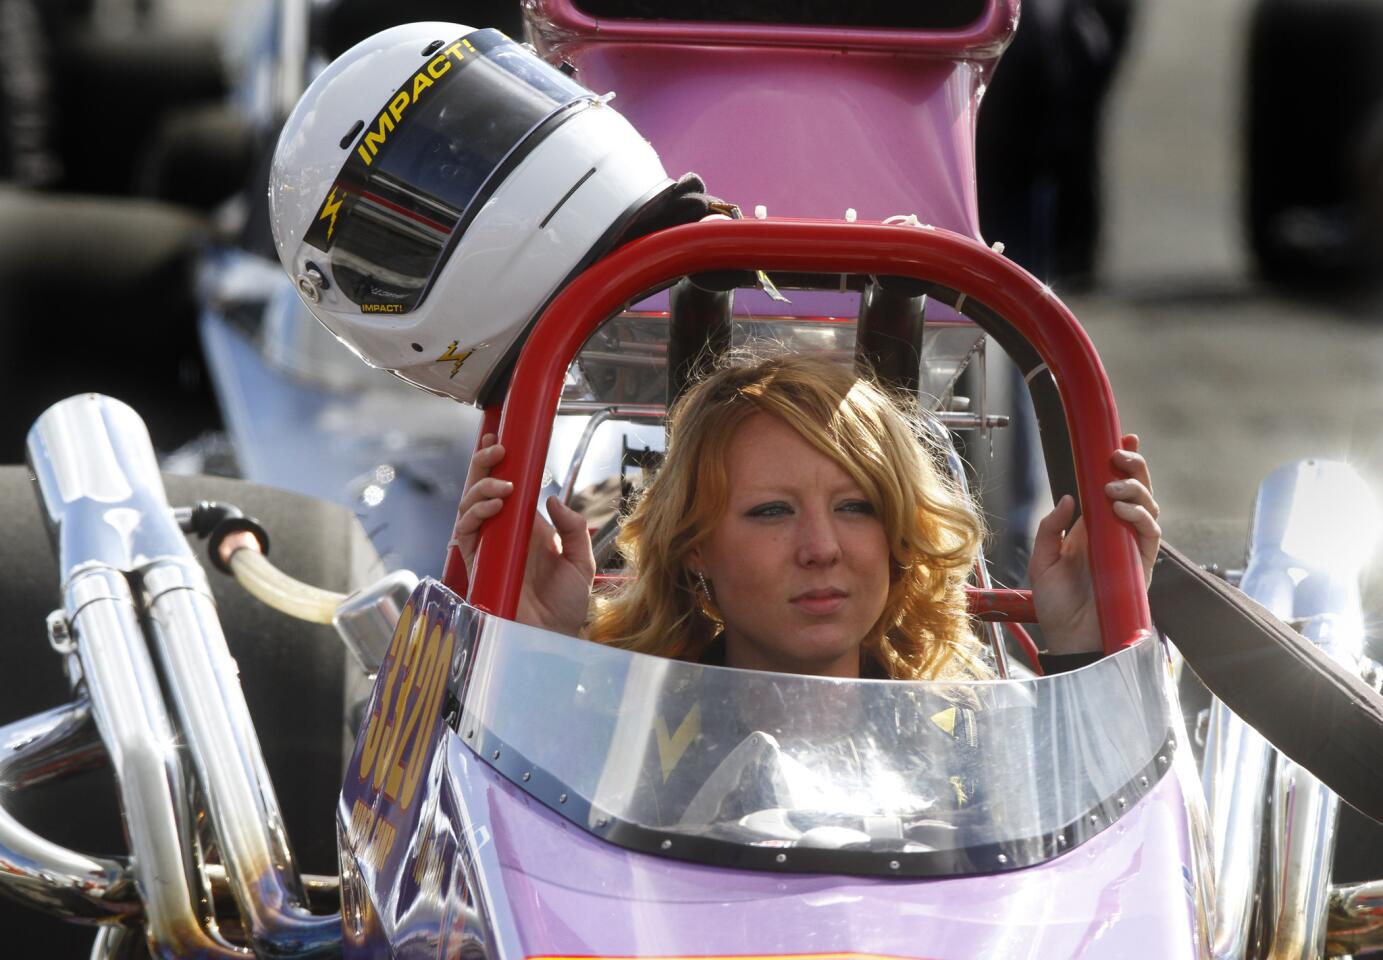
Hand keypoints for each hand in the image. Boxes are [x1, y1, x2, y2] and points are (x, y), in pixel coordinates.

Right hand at [451, 434, 595, 634]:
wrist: (555, 638)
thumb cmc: (566, 606)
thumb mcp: (581, 561)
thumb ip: (572, 528)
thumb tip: (550, 499)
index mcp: (526, 530)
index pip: (507, 489)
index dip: (500, 464)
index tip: (503, 441)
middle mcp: (504, 536)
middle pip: (482, 491)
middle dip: (484, 466)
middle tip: (497, 449)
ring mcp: (489, 550)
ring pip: (469, 507)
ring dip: (482, 489)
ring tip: (503, 486)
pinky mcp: (478, 566)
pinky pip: (466, 534)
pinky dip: (475, 515)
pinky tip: (494, 507)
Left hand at [1028, 435, 1159, 654]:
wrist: (1069, 638)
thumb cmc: (1056, 604)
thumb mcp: (1042, 560)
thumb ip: (1050, 527)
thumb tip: (1068, 498)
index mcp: (1092, 529)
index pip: (1111, 488)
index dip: (1121, 464)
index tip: (1121, 438)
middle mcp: (1115, 535)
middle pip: (1136, 492)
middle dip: (1133, 468)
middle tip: (1118, 455)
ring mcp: (1130, 549)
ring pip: (1148, 508)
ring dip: (1135, 490)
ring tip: (1113, 487)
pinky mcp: (1142, 565)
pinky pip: (1150, 534)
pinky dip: (1140, 516)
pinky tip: (1122, 509)